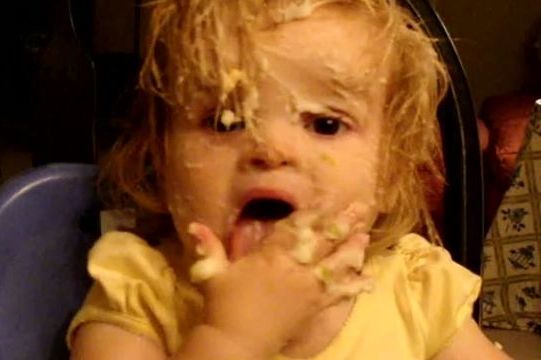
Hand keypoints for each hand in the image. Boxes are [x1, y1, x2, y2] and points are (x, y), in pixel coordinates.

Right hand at [187, 205, 371, 356]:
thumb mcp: (212, 273)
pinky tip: (368, 281)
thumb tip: (194, 224)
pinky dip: (354, 287)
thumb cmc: (223, 305)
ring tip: (366, 235)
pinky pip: (338, 295)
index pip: (296, 229)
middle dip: (343, 223)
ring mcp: (308, 289)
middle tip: (361, 207)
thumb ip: (208, 247)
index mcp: (270, 256)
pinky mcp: (314, 308)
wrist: (236, 342)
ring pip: (336, 264)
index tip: (329, 199)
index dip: (313, 213)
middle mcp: (294, 268)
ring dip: (352, 249)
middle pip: (323, 241)